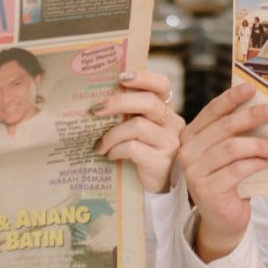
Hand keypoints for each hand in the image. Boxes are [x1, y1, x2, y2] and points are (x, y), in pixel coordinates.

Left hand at [93, 68, 183, 194]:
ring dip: (112, 134)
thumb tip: (98, 99)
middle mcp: (172, 123)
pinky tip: (109, 156)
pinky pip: (133, 148)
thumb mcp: (139, 131)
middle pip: (148, 102)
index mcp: (166, 111)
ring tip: (99, 144)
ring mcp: (169, 142)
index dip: (143, 77)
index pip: (162, 85)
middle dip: (118, 102)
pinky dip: (116, 150)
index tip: (120, 77)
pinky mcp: (161, 161)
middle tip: (95, 109)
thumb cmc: (143, 155)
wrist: (156, 190)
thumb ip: (129, 115)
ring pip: (137, 126)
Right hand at [179, 80, 267, 261]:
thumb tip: (264, 107)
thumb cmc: (229, 181)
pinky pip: (236, 170)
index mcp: (191, 135)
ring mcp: (195, 171)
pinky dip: (254, 164)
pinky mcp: (207, 190)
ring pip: (231, 148)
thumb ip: (236, 133)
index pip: (212, 111)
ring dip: (258, 145)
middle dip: (252, 116)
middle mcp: (188, 151)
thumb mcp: (229, 153)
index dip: (232, 98)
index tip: (252, 87)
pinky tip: (266, 162)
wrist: (222, 220)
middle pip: (224, 127)